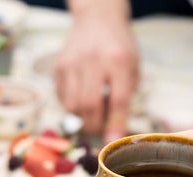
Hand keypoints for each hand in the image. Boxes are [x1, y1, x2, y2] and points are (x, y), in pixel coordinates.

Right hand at [54, 3, 138, 141]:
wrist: (97, 18)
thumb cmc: (119, 47)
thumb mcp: (133, 67)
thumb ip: (126, 97)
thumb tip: (115, 132)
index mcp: (119, 61)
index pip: (117, 100)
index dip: (115, 125)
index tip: (112, 142)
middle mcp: (93, 60)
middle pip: (90, 106)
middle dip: (95, 126)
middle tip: (100, 129)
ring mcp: (73, 62)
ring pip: (72, 106)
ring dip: (82, 118)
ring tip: (91, 113)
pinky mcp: (59, 66)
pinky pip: (62, 98)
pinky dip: (71, 107)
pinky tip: (80, 98)